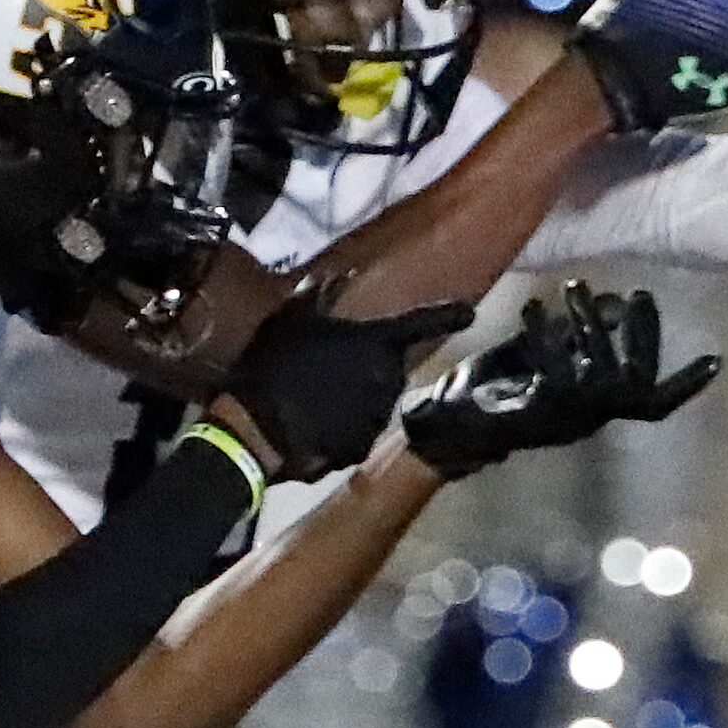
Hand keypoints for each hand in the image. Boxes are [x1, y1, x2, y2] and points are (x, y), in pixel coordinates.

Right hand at [212, 287, 471, 481]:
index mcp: (377, 342)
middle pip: (390, 367)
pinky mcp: (361, 448)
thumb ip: (319, 299)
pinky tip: (313, 425)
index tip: (470, 312)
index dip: (450, 315)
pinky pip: (358, 432)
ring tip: (315, 399)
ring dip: (355, 398)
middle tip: (329, 368)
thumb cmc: (273, 365)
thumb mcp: (292, 320)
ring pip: (374, 401)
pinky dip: (342, 428)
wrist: (257, 429)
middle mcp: (388, 379)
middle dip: (368, 366)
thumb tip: (336, 279)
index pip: (424, 322)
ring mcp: (378, 417)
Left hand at [400, 281, 720, 479]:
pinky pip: (552, 370)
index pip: (655, 405)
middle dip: (646, 337)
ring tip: (574, 286)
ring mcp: (561, 421)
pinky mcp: (532, 414)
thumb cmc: (495, 389)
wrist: (443, 427)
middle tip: (640, 293)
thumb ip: (583, 332)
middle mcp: (586, 421)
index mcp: (595, 410)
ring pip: (599, 373)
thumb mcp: (544, 354)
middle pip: (637, 385)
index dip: (687, 385)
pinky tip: (534, 306)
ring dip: (590, 326)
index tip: (717, 359)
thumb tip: (618, 303)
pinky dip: (545, 334)